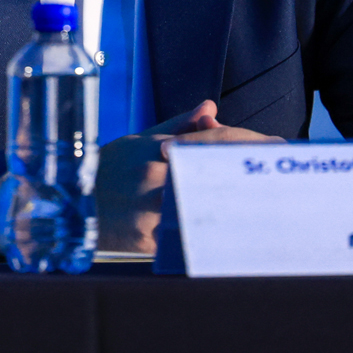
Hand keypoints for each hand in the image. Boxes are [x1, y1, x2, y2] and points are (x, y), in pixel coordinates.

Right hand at [96, 100, 283, 253]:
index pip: (212, 143)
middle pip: (215, 178)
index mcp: (159, 151)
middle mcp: (156, 177)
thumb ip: (180, 127)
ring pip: (202, 212)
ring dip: (233, 214)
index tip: (276, 148)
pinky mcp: (145, 239)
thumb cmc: (108, 168)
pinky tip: (229, 245)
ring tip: (263, 217)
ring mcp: (150, 210)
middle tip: (282, 186)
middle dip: (248, 181)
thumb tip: (211, 107)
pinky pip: (183, 241)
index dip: (247, 145)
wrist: (70, 201)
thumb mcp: (140, 140)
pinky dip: (205, 242)